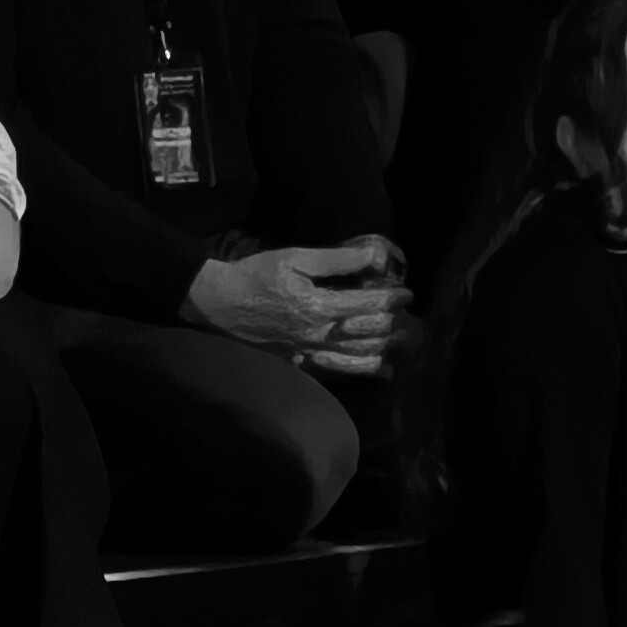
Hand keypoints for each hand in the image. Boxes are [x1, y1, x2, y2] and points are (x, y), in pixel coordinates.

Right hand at [185, 236, 409, 362]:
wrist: (218, 303)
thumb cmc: (255, 276)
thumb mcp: (295, 258)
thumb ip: (337, 260)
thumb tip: (375, 256)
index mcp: (319, 306)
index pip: (368, 305)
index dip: (392, 299)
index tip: (407, 293)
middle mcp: (318, 334)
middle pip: (368, 334)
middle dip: (393, 324)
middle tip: (408, 317)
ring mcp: (309, 352)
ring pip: (357, 357)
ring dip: (383, 350)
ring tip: (400, 343)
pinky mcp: (298, 362)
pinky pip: (336, 370)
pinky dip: (361, 370)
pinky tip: (378, 369)